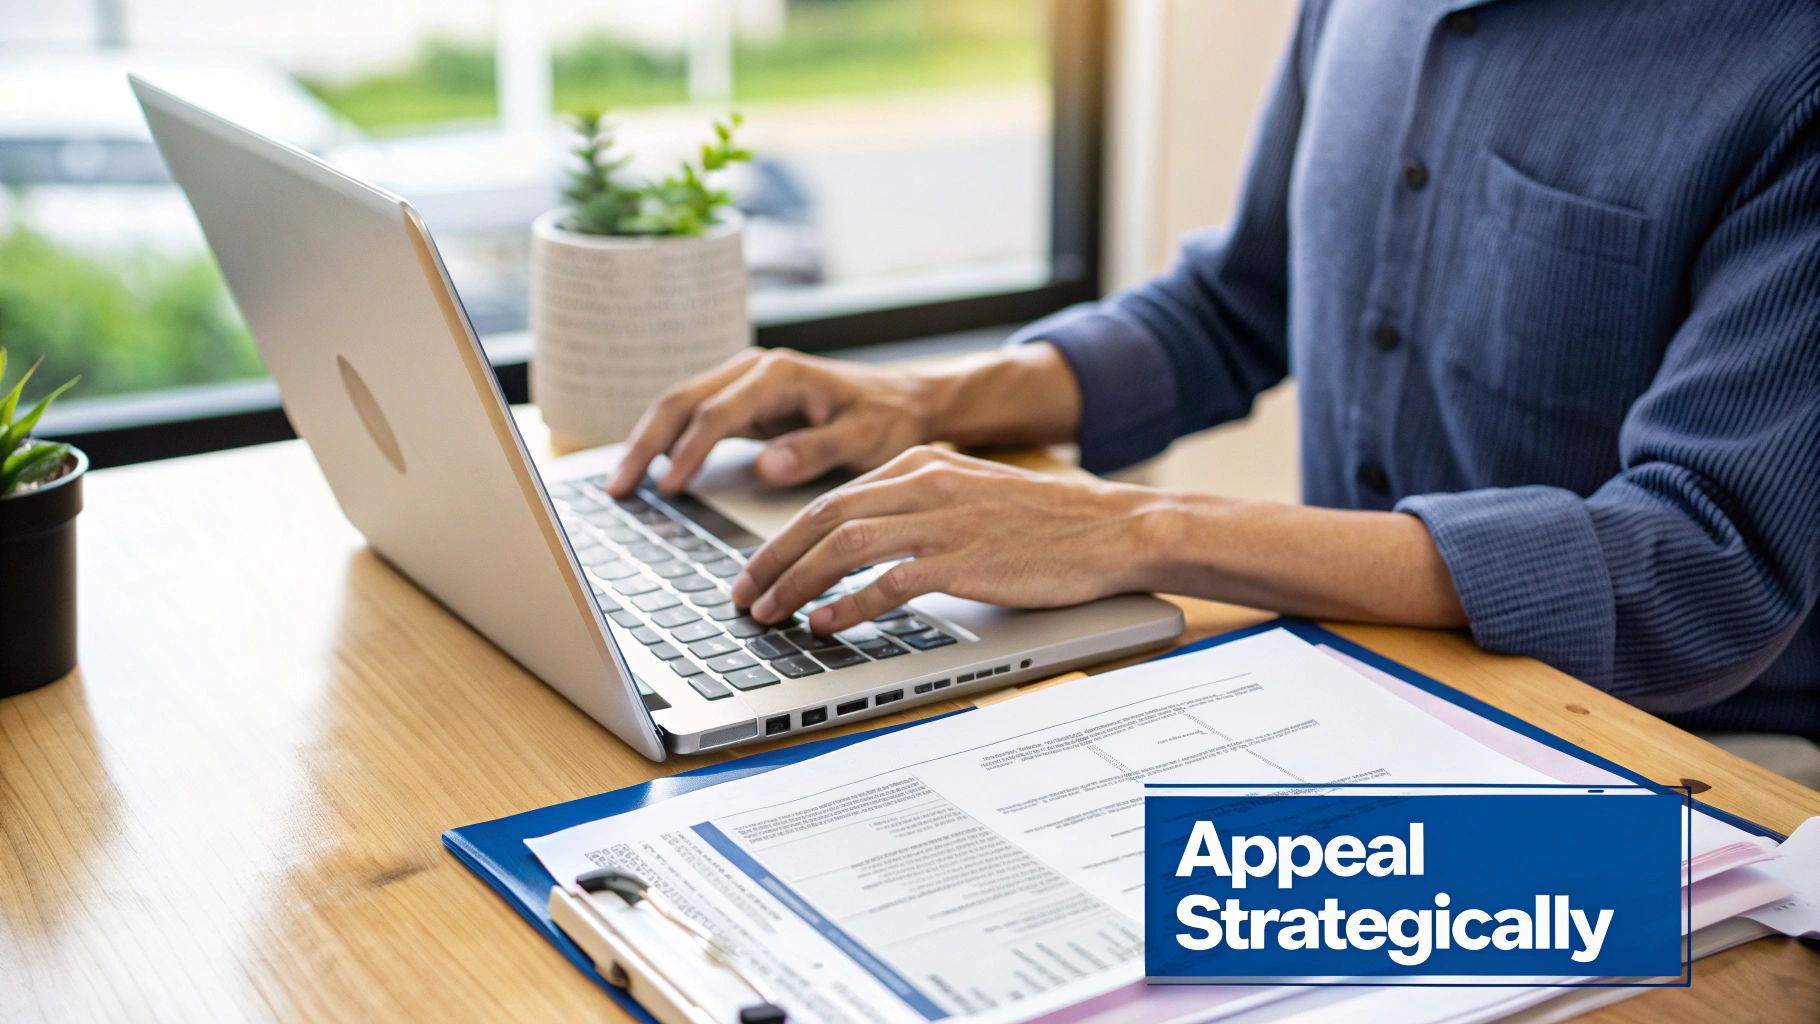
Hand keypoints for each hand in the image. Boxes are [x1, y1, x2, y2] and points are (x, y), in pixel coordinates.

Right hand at [606, 348, 945, 496]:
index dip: (688, 452)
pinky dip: (667, 443)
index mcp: (779, 374)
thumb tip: (764, 466)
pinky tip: (653, 472)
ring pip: (679, 406)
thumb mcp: (864, 438)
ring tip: (622, 485)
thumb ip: (815, 451)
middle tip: (620, 489)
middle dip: (646, 444)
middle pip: (681, 401)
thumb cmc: (889, 418)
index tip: (669, 489)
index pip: (716, 413)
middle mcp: (754, 370)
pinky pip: (694, 418)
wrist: (906, 400)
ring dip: (648, 443)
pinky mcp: (743, 402)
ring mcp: (745, 383)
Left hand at [730, 446, 1165, 632]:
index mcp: (921, 463)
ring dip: (796, 583)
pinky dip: (848, 605)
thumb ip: (917, 507)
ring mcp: (942, 521)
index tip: (757, 567)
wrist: (1113, 528)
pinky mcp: (963, 559)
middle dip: (772, 559)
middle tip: (743, 594)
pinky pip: (887, 582)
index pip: (832, 498)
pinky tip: (826, 624)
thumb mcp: (970, 494)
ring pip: (843, 546)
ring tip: (770, 614)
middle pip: (823, 518)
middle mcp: (924, 483)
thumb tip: (863, 542)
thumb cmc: (1048, 521)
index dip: (784, 536)